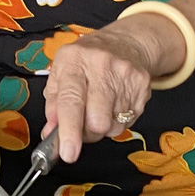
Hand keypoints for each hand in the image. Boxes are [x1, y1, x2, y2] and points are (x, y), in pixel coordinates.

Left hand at [40, 28, 160, 161]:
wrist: (125, 42)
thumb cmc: (86, 61)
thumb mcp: (61, 73)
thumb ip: (53, 104)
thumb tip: (51, 133)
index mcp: (73, 61)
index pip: (71, 100)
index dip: (69, 131)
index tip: (68, 153)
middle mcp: (100, 65)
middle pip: (96, 121)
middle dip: (87, 133)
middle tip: (83, 125)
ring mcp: (125, 75)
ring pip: (113, 126)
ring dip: (102, 126)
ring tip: (99, 108)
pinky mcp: (143, 85)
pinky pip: (128, 121)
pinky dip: (117, 120)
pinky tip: (114, 103)